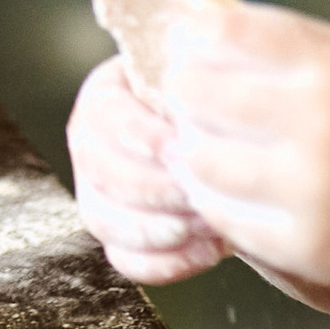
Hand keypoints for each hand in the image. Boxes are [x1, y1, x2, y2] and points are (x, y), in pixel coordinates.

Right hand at [66, 53, 227, 284]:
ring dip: (156, 228)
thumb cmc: (222, 101)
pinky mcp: (120, 237)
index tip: (181, 145)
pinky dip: (164, 262)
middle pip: (99, 172)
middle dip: (152, 189)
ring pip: (104, 219)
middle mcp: (91, 145)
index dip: (140, 136)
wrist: (238, 139)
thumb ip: (196, 69)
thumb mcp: (208, 71)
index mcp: (104, 97)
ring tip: (207, 225)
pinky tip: (206, 252)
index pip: (105, 118)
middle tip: (198, 194)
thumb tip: (193, 66)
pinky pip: (125, 260)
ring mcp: (99, 193)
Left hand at [162, 0, 329, 302]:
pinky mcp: (309, 248)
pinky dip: (216, 201)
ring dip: (191, 149)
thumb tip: (206, 38)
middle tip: (183, 96)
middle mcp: (322, 125)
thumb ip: (299, 50)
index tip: (184, 44)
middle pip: (200, 94)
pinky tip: (225, 189)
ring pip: (201, 161)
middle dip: (184, 94)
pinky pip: (226, 217)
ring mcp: (313, 192)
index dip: (194, 39)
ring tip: (198, 143)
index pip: (228, 35)